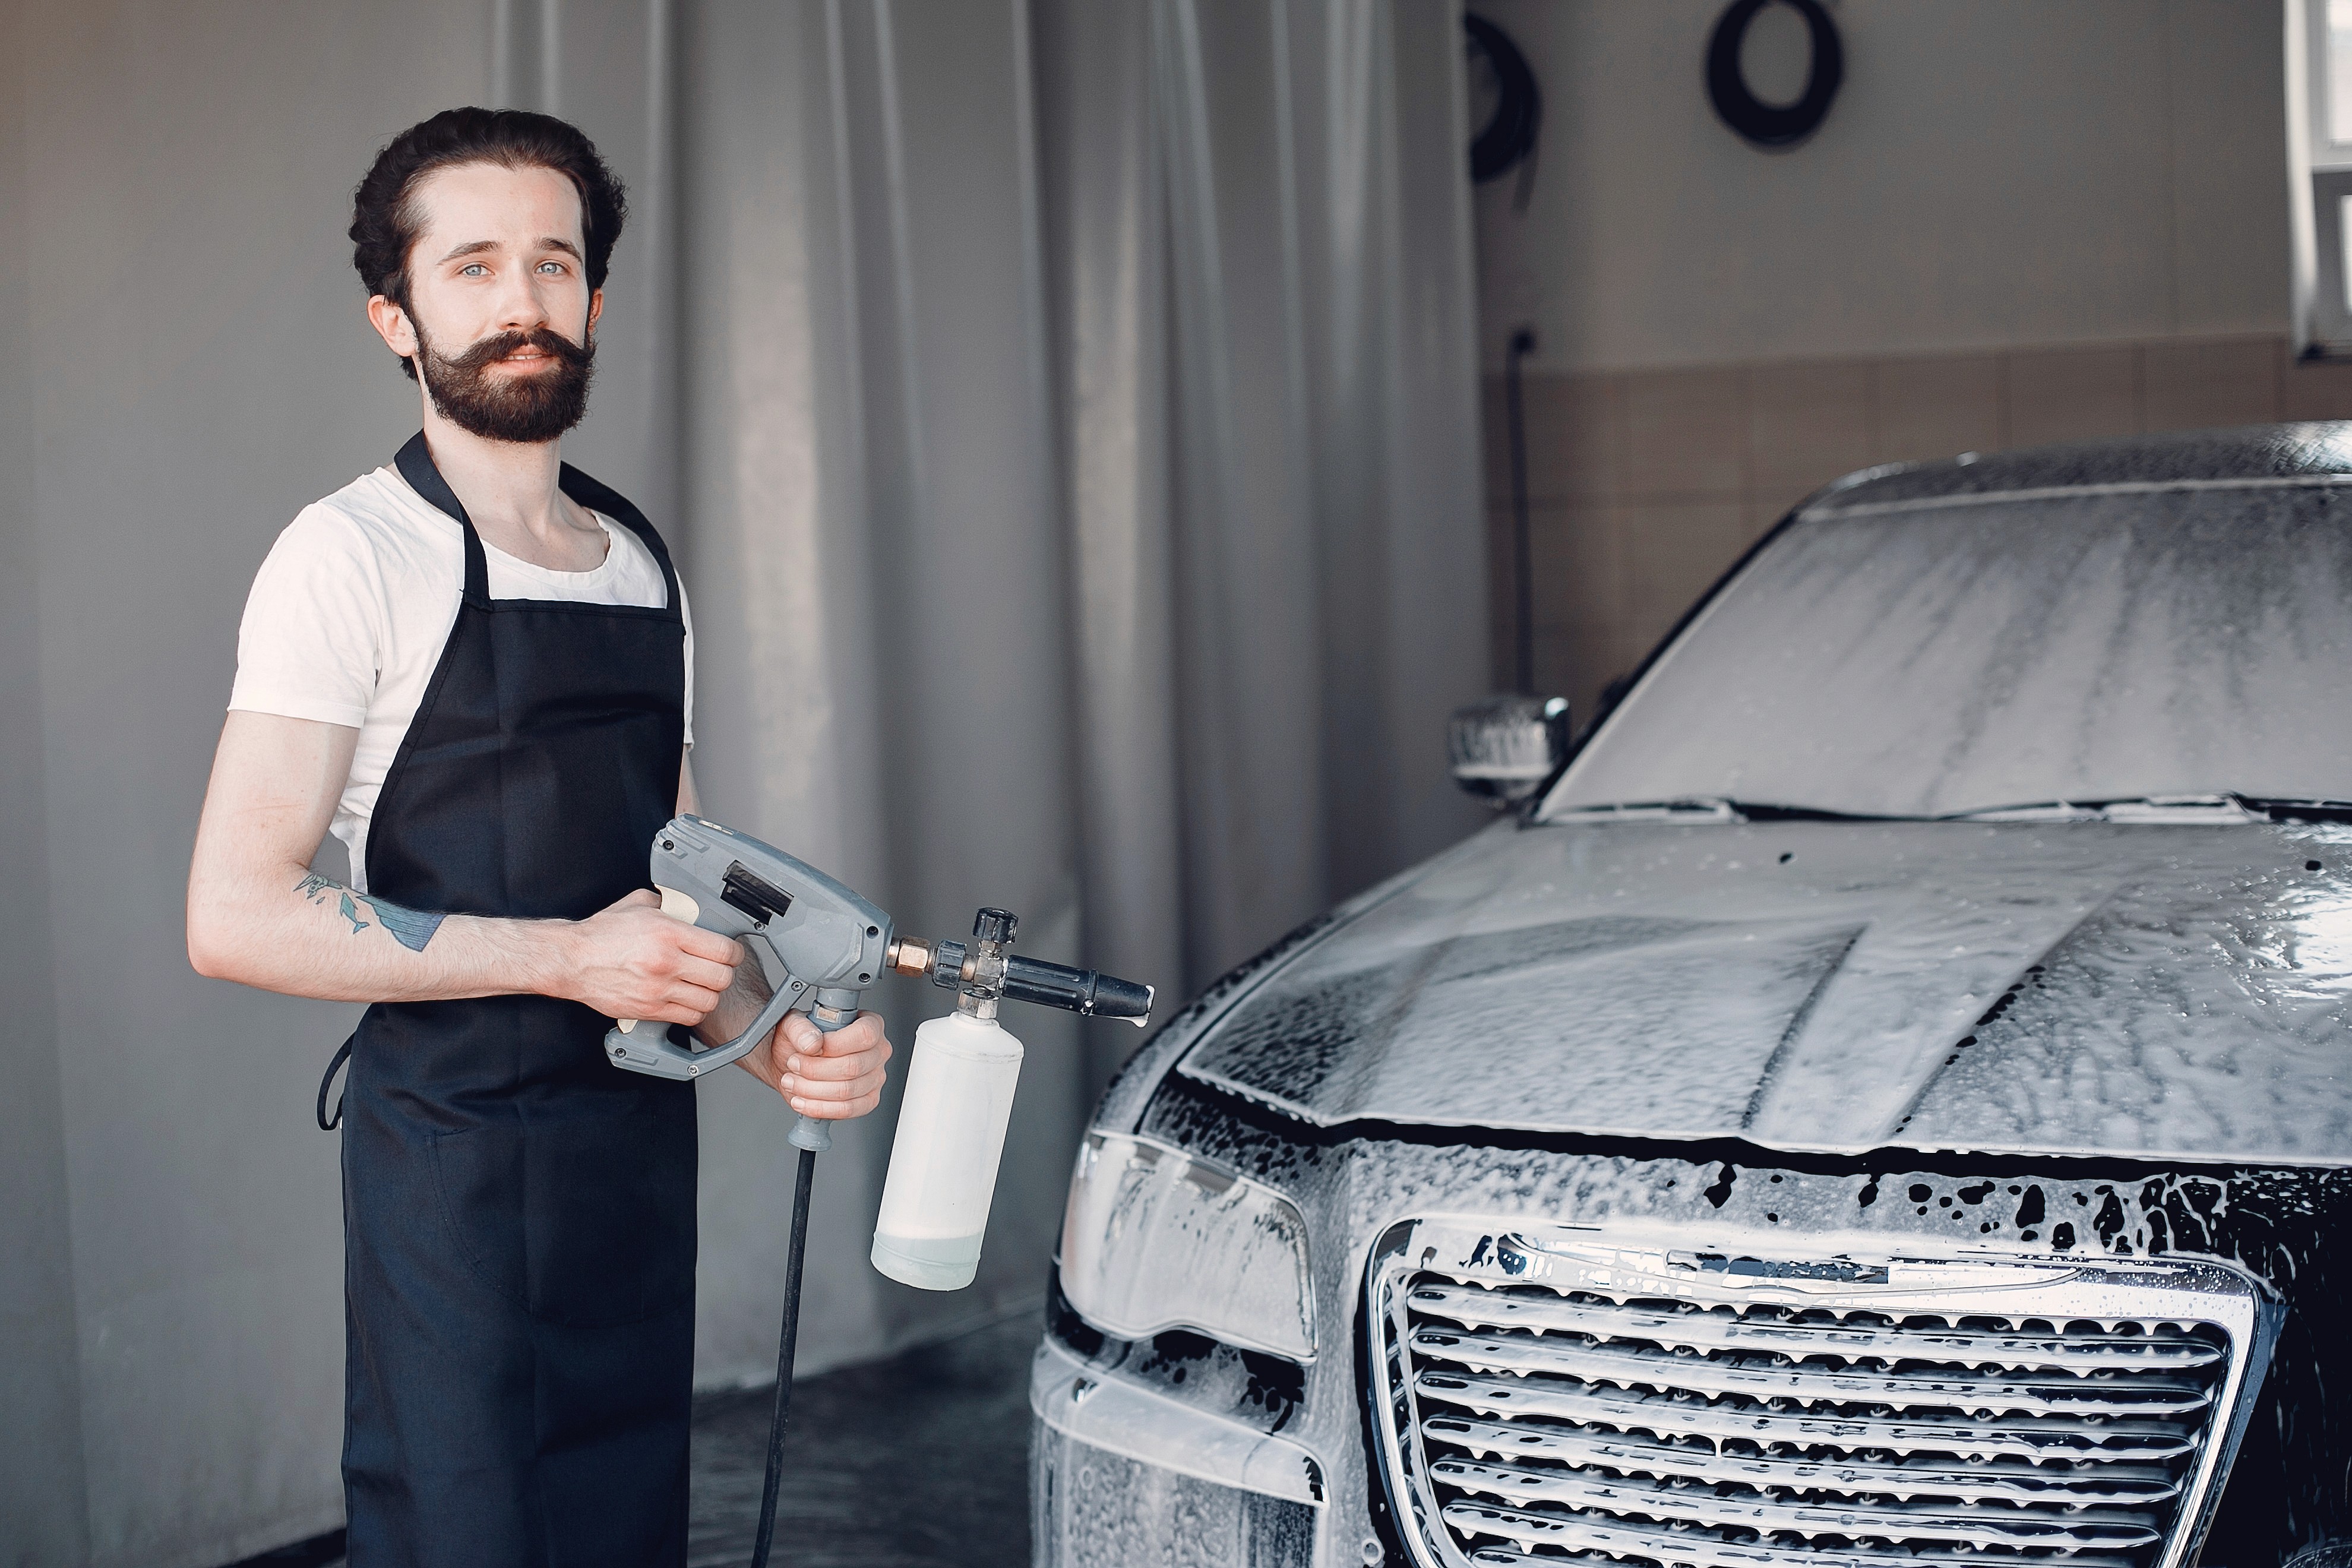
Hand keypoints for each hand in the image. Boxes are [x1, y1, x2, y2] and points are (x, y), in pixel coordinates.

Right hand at [560, 889, 742, 1024]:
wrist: (571, 960)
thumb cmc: (601, 934)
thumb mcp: (639, 905)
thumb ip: (669, 905)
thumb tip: (688, 907)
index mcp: (668, 933)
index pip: (723, 950)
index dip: (734, 953)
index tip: (731, 953)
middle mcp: (666, 962)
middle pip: (721, 978)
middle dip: (725, 973)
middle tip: (718, 969)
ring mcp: (658, 989)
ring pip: (709, 1001)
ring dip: (710, 994)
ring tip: (703, 986)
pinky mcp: (648, 1010)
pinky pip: (689, 1017)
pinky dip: (694, 1011)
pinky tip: (687, 999)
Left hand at [740, 1010, 891, 1119]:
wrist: (795, 1063)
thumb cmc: (801, 1040)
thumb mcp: (793, 1024)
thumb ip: (800, 1029)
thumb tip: (813, 1043)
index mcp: (871, 1025)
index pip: (864, 1035)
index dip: (835, 1045)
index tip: (809, 1049)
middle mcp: (878, 1051)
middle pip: (853, 1066)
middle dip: (815, 1069)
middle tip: (794, 1064)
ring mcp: (876, 1078)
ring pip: (846, 1091)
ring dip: (811, 1089)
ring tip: (792, 1082)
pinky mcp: (868, 1101)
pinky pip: (847, 1110)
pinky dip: (819, 1108)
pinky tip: (801, 1101)